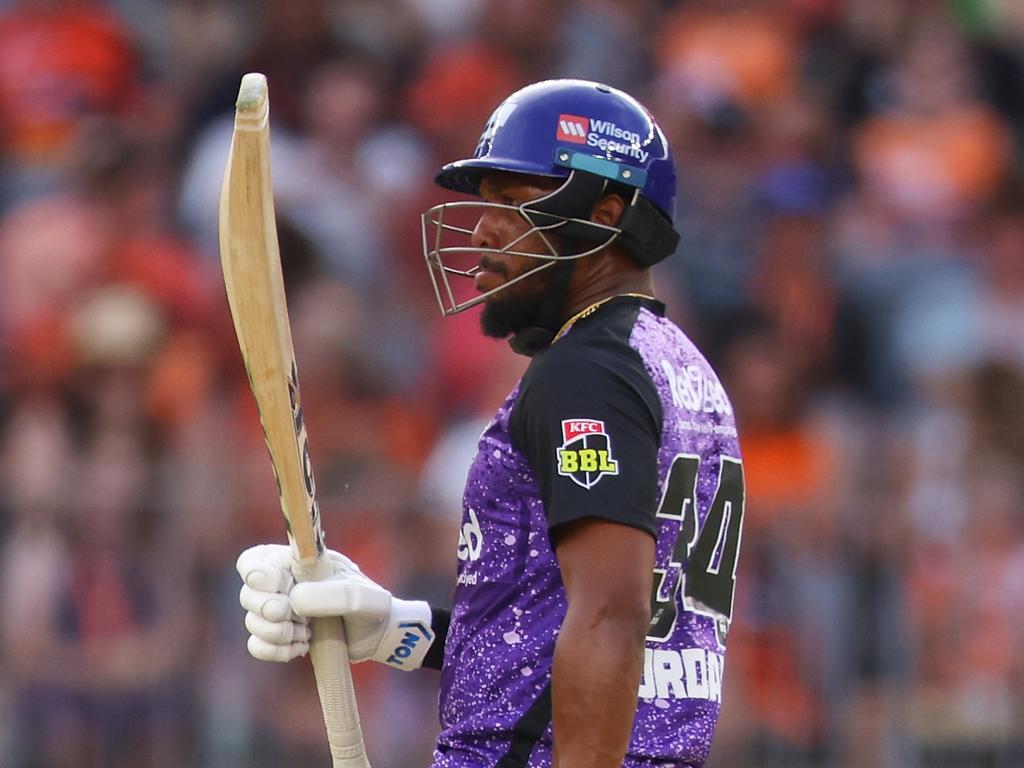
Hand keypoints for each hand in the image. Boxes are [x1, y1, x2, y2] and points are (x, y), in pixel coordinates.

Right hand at [236, 544, 434, 670]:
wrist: (377, 634)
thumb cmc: (370, 604)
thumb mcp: (357, 595)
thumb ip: (329, 594)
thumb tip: (294, 601)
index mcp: (296, 561)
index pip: (253, 560)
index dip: (257, 574)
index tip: (282, 586)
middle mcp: (281, 584)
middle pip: (247, 594)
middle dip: (269, 609)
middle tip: (297, 617)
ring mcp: (278, 612)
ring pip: (252, 621)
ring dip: (278, 632)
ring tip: (308, 632)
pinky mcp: (279, 637)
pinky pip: (256, 646)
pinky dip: (275, 650)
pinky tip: (302, 647)